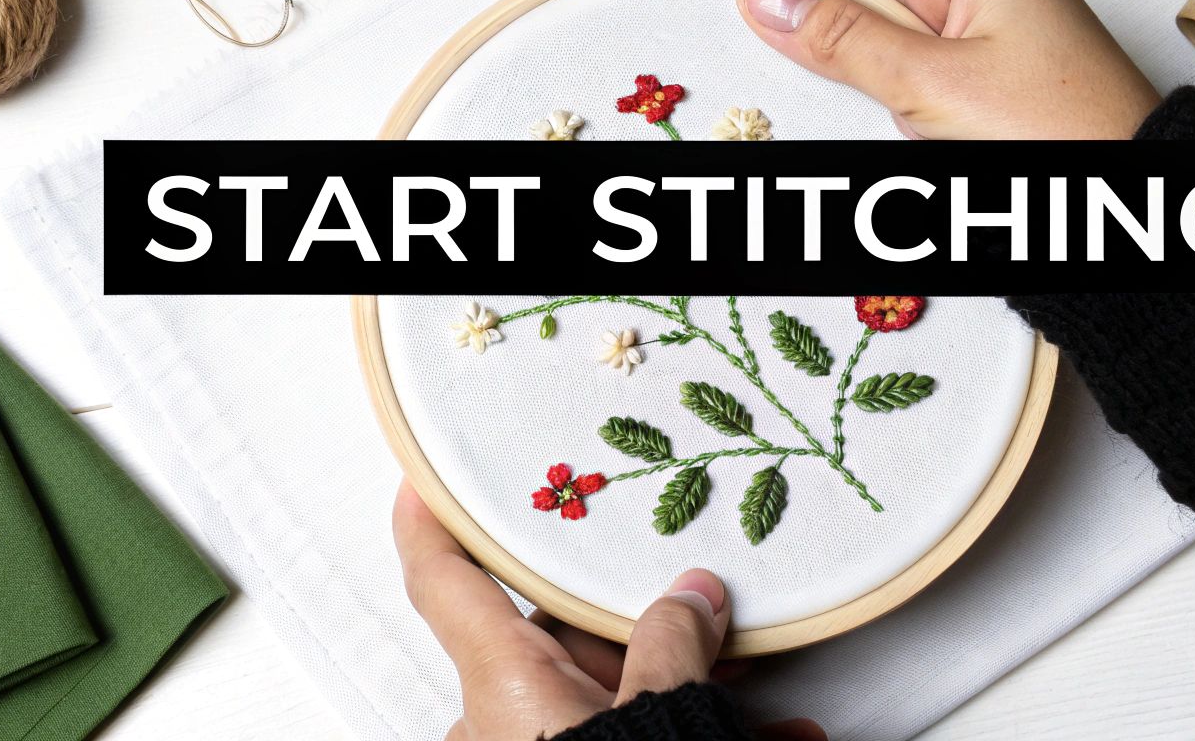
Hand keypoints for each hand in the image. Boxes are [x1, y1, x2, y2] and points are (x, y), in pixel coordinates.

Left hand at [393, 480, 825, 740]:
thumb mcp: (663, 712)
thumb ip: (675, 640)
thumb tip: (691, 595)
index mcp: (501, 683)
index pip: (445, 582)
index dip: (429, 523)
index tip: (422, 480)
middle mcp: (503, 722)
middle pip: (559, 642)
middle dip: (641, 632)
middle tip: (707, 614)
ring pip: (608, 705)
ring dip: (687, 698)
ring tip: (768, 707)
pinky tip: (773, 740)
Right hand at [666, 0, 1160, 139]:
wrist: (1135, 209)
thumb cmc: (1060, 142)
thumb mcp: (936, 87)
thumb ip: (844, 40)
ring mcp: (979, 30)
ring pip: (871, 5)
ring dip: (805, 6)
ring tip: (731, 5)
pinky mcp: (979, 77)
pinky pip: (894, 48)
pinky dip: (843, 49)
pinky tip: (804, 57)